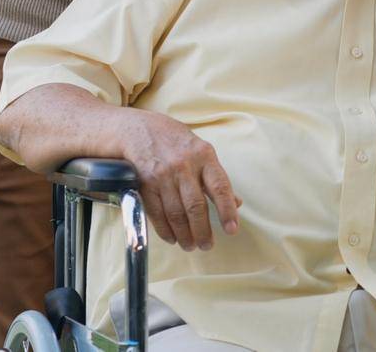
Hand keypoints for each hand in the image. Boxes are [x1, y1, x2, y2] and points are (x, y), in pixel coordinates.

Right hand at [122, 112, 240, 249]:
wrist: (139, 130)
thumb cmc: (176, 142)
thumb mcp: (201, 151)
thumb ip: (216, 177)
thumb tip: (236, 202)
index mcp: (204, 156)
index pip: (219, 187)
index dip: (227, 210)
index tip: (232, 230)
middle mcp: (184, 165)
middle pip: (195, 206)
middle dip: (202, 231)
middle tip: (207, 245)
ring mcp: (163, 175)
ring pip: (176, 213)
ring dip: (184, 234)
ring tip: (191, 245)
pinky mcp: (145, 183)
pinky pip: (157, 213)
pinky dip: (165, 230)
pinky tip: (173, 238)